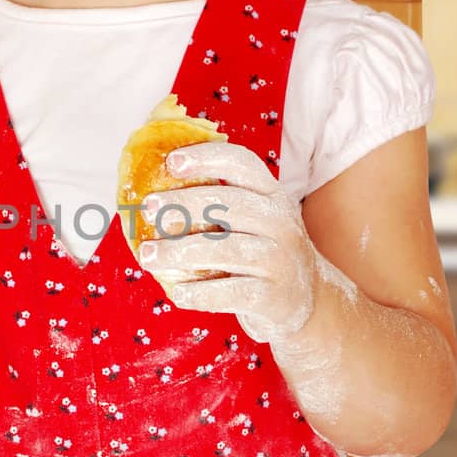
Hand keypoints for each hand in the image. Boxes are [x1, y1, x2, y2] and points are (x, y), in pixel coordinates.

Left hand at [137, 140, 320, 343]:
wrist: (309, 298)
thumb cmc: (263, 251)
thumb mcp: (254, 219)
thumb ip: (216, 203)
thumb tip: (152, 194)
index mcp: (272, 194)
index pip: (242, 164)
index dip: (207, 158)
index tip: (171, 161)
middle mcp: (280, 222)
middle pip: (229, 204)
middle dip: (184, 204)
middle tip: (148, 209)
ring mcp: (279, 260)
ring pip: (226, 250)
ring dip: (180, 251)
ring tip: (148, 255)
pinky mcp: (273, 297)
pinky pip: (231, 293)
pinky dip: (200, 294)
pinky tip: (177, 293)